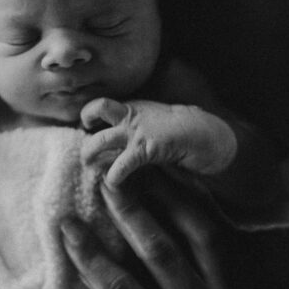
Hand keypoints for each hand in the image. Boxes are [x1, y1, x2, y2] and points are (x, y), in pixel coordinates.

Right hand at [61, 174, 263, 288]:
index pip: (119, 288)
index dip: (89, 254)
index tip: (67, 225)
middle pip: (159, 250)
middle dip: (129, 212)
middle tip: (106, 180)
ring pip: (198, 233)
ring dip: (170, 198)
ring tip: (146, 170)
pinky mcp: (246, 280)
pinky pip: (223, 236)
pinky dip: (203, 209)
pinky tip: (185, 187)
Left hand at [80, 98, 237, 188]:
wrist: (204, 134)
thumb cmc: (178, 132)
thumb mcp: (152, 121)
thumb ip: (134, 127)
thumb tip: (114, 144)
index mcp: (131, 108)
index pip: (100, 105)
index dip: (88, 116)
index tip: (88, 130)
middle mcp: (130, 116)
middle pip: (95, 111)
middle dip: (85, 132)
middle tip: (84, 153)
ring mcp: (137, 131)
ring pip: (100, 139)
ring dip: (89, 154)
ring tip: (90, 166)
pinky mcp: (145, 149)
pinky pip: (120, 165)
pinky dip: (112, 176)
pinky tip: (112, 183)